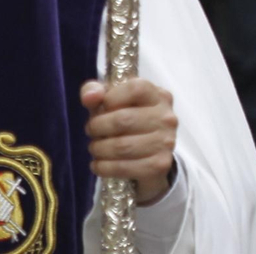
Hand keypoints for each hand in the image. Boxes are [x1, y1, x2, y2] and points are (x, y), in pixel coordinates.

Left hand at [82, 78, 178, 205]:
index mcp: (158, 96)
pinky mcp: (159, 165)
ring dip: (98, 149)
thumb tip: (89, 97)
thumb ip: (96, 92)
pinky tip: (98, 164)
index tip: (102, 108)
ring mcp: (165, 142)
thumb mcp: (112, 102)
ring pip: (121, 146)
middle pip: (123, 120)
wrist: (150, 156)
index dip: (111, 98)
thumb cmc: (128, 122)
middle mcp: (166, 117)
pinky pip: (123, 167)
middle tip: (91, 131)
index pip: (135, 89)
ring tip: (94, 148)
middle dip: (97, 127)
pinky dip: (103, 167)